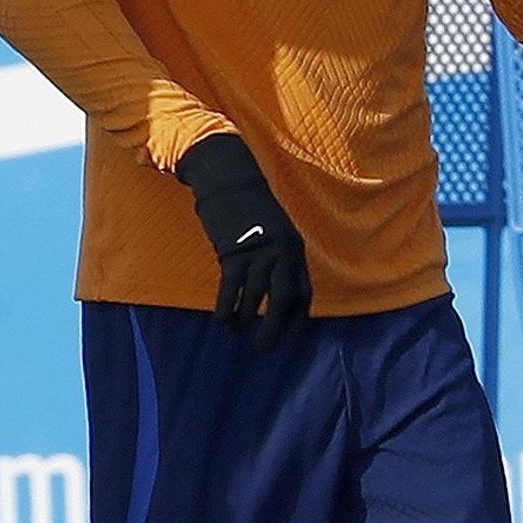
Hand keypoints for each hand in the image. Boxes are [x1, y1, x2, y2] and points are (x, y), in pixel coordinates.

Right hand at [177, 134, 310, 349]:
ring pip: (254, 299)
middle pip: (282, 302)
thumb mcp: (274, 226)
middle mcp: (281, 254)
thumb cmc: (249, 201)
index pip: (302, 295)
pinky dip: (225, 309)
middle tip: (262, 348)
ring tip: (235, 331)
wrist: (229, 174)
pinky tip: (221, 321)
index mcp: (294, 249)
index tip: (286, 339)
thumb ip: (278, 253)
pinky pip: (230, 290)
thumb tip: (274, 282)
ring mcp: (258, 253)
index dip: (295, 322)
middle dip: (273, 330)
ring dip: (243, 320)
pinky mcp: (233, 252)